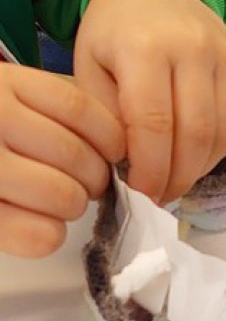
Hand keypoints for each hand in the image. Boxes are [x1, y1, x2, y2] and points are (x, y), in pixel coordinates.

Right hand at [0, 65, 123, 256]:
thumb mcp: (10, 103)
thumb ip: (55, 115)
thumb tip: (118, 152)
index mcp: (6, 85)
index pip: (81, 110)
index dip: (110, 140)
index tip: (111, 155)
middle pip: (76, 157)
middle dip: (92, 180)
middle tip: (82, 186)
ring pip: (63, 195)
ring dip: (72, 207)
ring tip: (58, 204)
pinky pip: (41, 234)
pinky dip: (52, 235)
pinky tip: (42, 227)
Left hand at [74, 0, 225, 204]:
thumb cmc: (115, 30)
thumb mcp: (90, 65)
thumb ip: (105, 116)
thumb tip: (126, 168)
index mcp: (144, 47)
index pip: (154, 123)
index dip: (150, 168)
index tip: (140, 193)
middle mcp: (192, 50)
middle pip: (195, 133)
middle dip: (177, 176)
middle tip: (159, 196)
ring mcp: (224, 59)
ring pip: (222, 133)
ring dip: (199, 168)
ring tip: (176, 180)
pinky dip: (217, 152)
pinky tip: (195, 159)